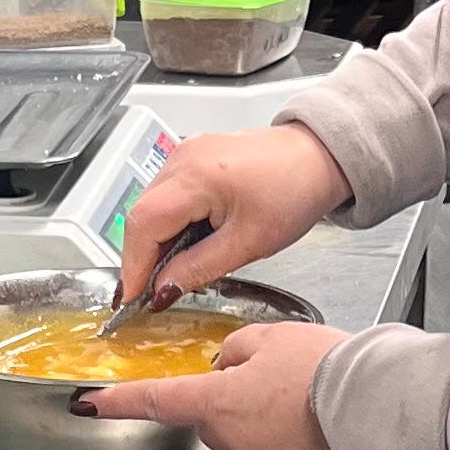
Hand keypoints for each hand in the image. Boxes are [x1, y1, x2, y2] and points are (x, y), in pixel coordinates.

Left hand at [78, 321, 352, 449]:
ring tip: (307, 401)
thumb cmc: (325, 371)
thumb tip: (230, 363)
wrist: (375, 410)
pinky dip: (294, 444)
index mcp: (218, 402)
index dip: (119, 401)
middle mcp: (233, 441)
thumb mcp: (273, 338)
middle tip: (272, 379)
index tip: (89, 404)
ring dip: (268, 423)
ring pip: (250, 440)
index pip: (156, 400)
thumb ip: (238, 349)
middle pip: (214, 419)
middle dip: (231, 401)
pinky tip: (319, 425)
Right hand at [115, 126, 348, 303]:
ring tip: (171, 270)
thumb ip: (198, 267)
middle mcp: (183, 157)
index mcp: (197, 175)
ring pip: (151, 204)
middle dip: (141, 256)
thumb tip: (162, 288)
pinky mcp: (192, 156)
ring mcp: (185, 153)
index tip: (130, 297)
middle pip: (141, 213)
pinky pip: (166, 193)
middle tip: (150, 291)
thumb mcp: (248, 243)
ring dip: (155, 240)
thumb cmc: (294, 191)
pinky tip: (183, 242)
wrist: (318, 157)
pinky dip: (168, 221)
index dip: (133, 265)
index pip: (144, 224)